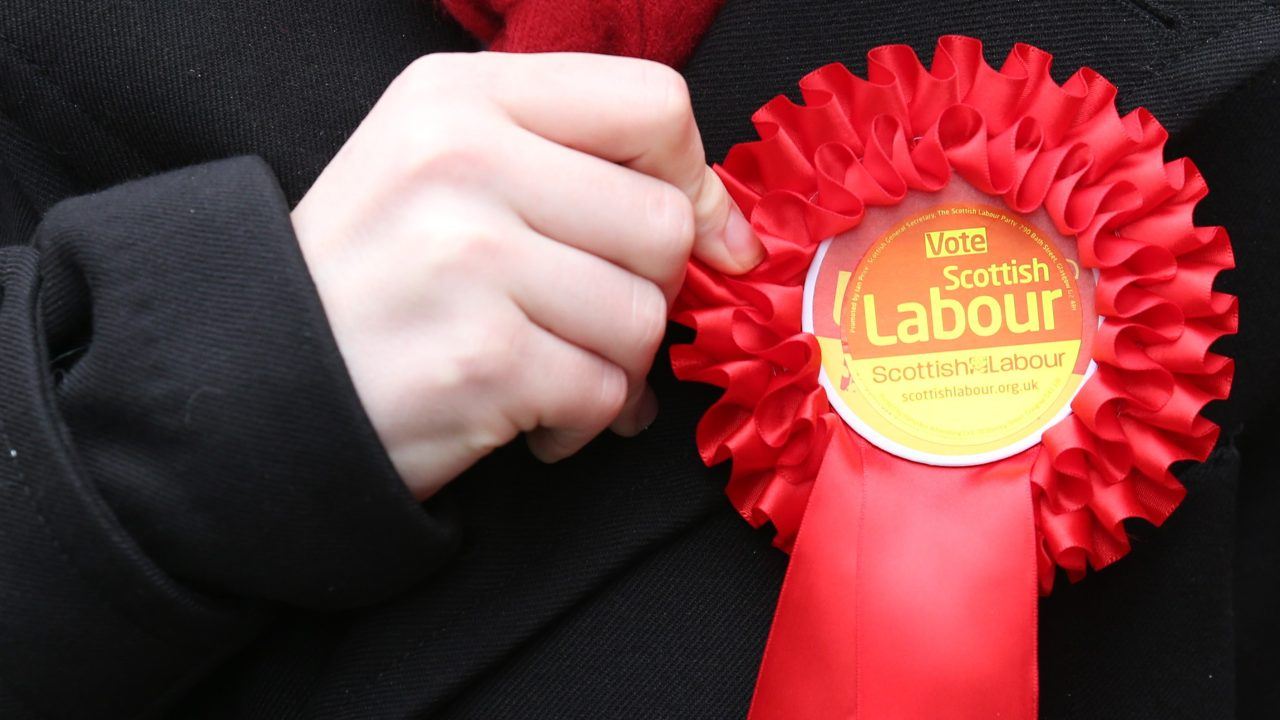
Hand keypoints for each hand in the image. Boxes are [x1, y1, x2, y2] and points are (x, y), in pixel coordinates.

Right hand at [291, 52, 762, 499]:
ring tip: (550, 368)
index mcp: (460, 96)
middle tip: (588, 316)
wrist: (257, 384)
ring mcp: (468, 258)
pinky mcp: (481, 358)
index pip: (652, 103)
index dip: (691, 178)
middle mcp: (461, 159)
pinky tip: (529, 415)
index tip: (691, 232)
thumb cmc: (376, 278)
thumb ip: (580, 166)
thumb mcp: (449, 170)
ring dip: (615, 366)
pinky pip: (606, 394)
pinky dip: (584, 422)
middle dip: (650, 291)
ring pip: (644, 317)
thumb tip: (728, 233)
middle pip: (663, 221)